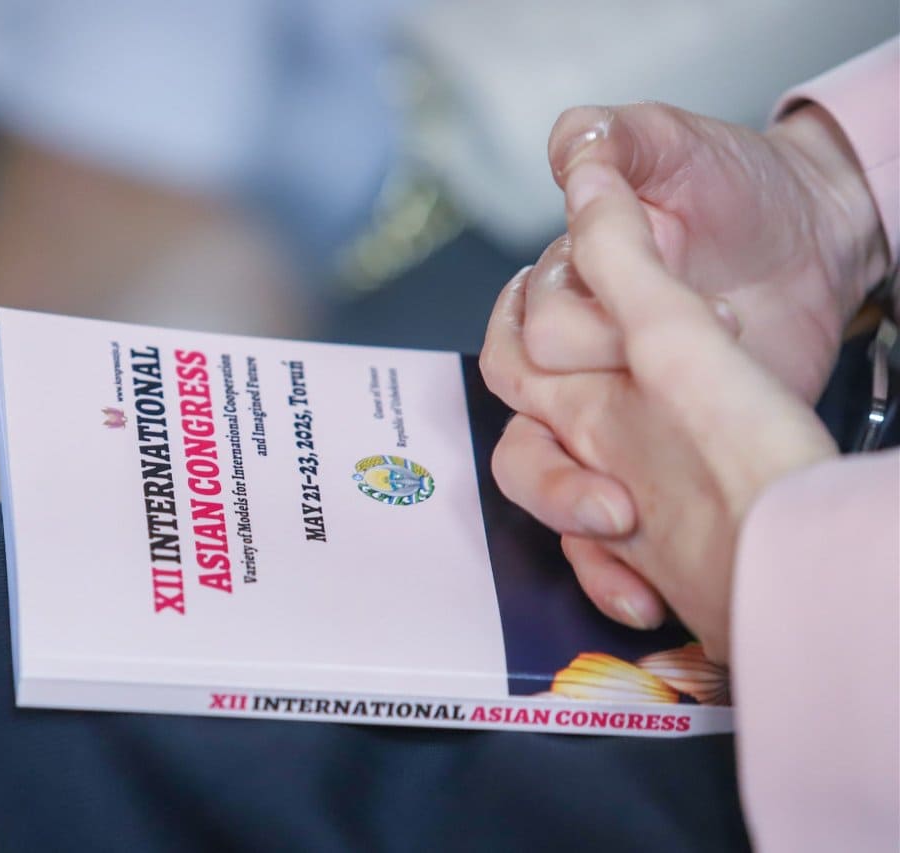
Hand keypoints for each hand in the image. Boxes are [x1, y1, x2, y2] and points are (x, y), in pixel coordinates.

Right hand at [481, 162, 837, 660]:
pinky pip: (601, 546)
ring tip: (624, 516)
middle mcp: (577, 372)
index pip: (518, 341)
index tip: (634, 324)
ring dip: (568, 510)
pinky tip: (644, 589)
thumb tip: (568, 147)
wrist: (818, 245)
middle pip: (518, 432)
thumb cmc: (740, 192)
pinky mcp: (656, 480)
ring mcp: (614, 432)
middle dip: (557, 455)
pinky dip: (610, 572)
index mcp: (567, 302)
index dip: (561, 343)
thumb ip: (620, 146)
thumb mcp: (681, 151)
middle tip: (645, 432)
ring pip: (544, 489)